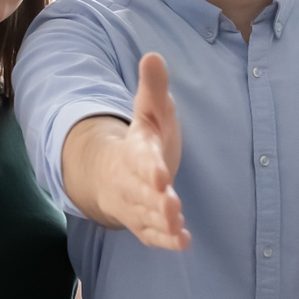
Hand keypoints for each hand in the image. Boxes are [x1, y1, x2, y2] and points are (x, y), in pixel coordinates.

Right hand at [93, 53, 189, 249]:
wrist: (116, 173)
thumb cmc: (144, 140)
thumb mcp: (150, 110)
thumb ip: (153, 88)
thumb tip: (153, 56)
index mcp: (135, 151)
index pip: (140, 159)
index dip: (149, 167)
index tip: (160, 173)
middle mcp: (131, 180)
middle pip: (141, 192)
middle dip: (155, 200)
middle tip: (172, 206)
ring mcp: (135, 204)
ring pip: (145, 216)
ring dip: (161, 223)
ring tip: (177, 226)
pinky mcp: (142, 223)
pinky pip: (150, 235)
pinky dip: (164, 241)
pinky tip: (183, 242)